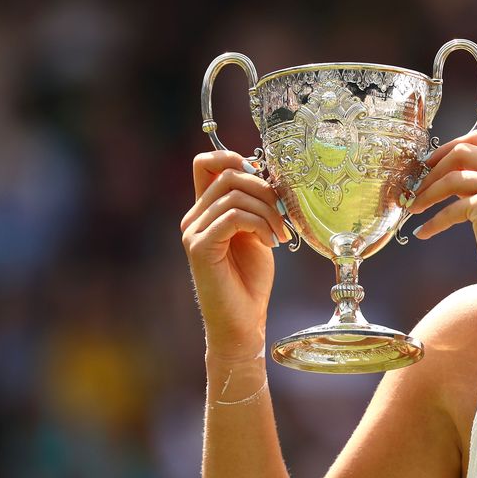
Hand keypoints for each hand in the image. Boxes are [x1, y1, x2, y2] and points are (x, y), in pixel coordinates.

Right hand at [180, 150, 289, 361]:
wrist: (242, 321)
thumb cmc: (251, 279)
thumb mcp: (258, 233)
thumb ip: (255, 206)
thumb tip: (268, 177)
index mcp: (206, 210)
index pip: (206, 163)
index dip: (233, 157)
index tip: (263, 177)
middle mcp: (194, 217)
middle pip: (228, 174)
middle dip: (265, 189)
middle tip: (283, 216)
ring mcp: (193, 231)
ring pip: (233, 195)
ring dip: (268, 211)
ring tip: (281, 234)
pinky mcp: (200, 247)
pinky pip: (233, 217)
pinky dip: (260, 224)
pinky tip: (272, 243)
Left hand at [408, 131, 476, 294]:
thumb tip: (444, 175)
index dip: (448, 147)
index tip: (429, 163)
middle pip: (462, 151)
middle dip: (433, 168)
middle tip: (415, 185)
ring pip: (452, 178)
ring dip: (427, 194)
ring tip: (414, 208)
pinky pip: (450, 209)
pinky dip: (433, 222)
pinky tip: (423, 233)